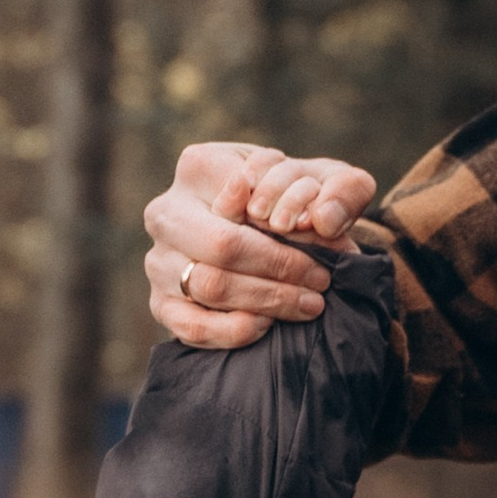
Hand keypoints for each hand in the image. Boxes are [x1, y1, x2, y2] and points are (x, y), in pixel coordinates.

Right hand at [143, 142, 379, 349]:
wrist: (268, 233)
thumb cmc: (295, 201)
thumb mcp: (325, 179)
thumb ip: (339, 187)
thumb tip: (323, 220)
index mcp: (199, 166)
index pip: (244, 201)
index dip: (288, 230)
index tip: (327, 245)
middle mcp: (167, 211)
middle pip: (224, 246)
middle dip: (280, 269)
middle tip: (321, 281)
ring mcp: (158, 260)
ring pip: (210, 287)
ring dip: (266, 301)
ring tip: (307, 304)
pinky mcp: (160, 302)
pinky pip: (190, 326)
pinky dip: (231, 331)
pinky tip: (265, 325)